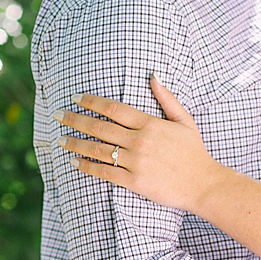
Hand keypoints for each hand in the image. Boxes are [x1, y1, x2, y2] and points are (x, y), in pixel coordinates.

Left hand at [58, 75, 224, 211]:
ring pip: (97, 150)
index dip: (91, 102)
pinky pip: (104, 172)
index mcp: (150, 124)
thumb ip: (167, 98)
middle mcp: (139, 141)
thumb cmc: (194, 151)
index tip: (75, 98)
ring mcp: (135, 162)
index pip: (113, 109)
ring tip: (60, 139)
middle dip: (75, 119)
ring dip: (75, 143)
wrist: (203, 184)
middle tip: (57, 115)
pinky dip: (87, 166)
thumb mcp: (184, 120)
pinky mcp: (134, 181)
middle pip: (99, 127)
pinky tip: (74, 162)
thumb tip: (153, 75)